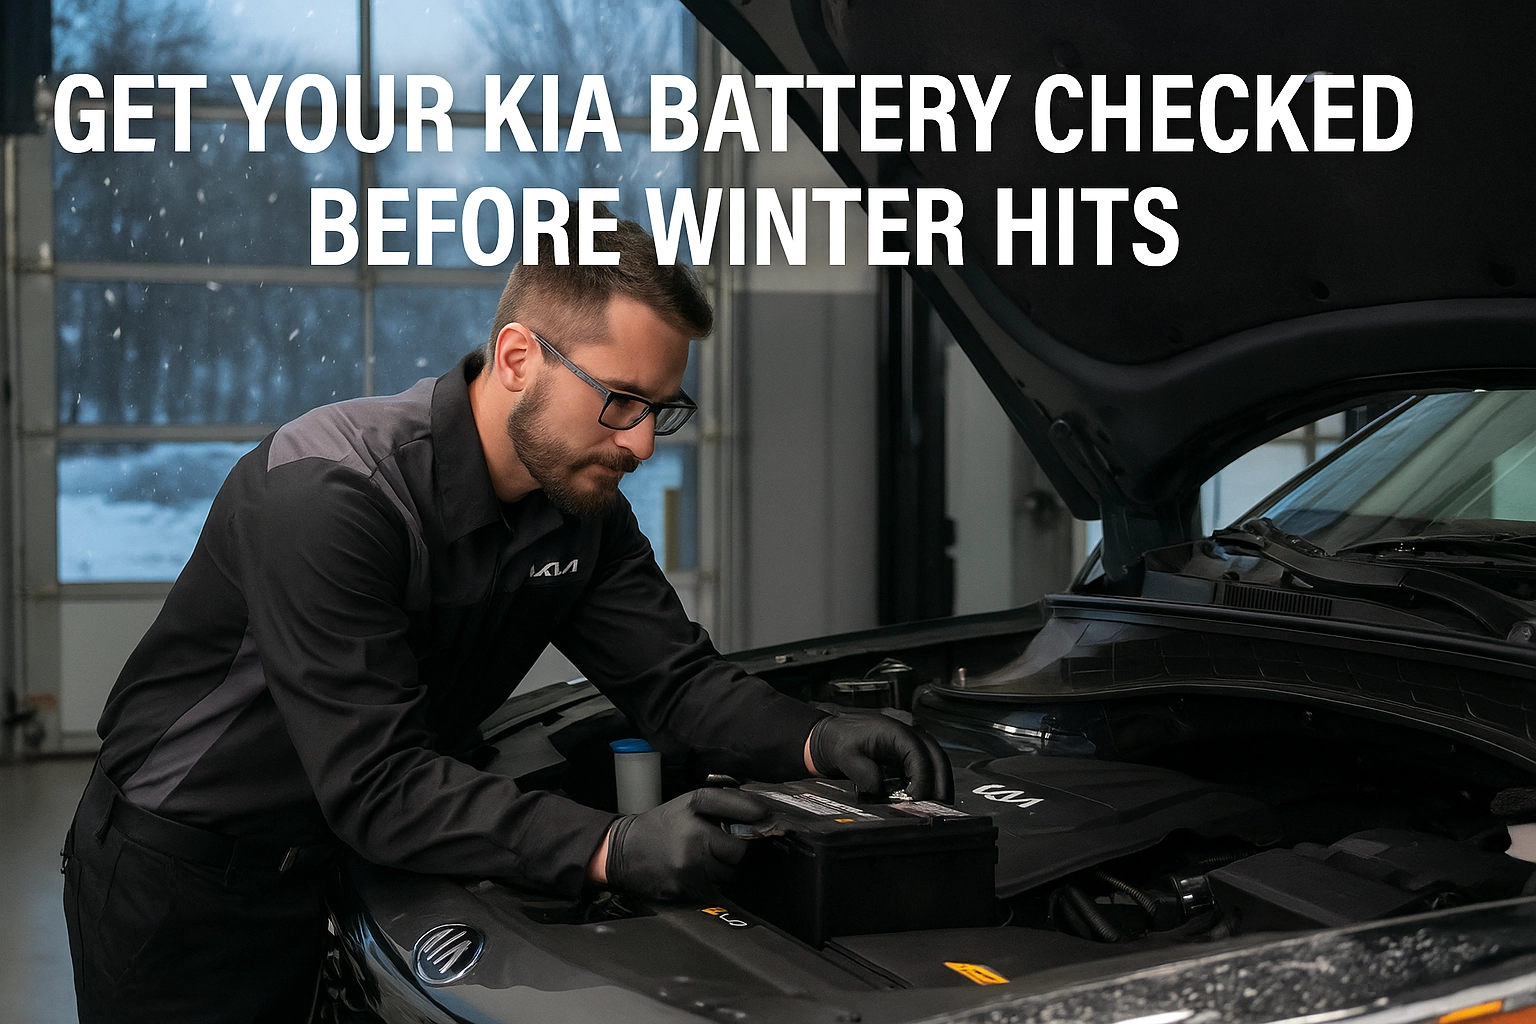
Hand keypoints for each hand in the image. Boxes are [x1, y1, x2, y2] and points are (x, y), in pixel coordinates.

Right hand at [601, 789, 768, 900]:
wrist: (622, 852)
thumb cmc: (660, 824)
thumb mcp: (687, 803)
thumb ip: (723, 805)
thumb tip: (760, 813)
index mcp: (694, 812)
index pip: (737, 814)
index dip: (754, 819)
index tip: (766, 819)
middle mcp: (693, 839)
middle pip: (737, 853)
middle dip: (733, 850)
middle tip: (720, 845)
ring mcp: (689, 868)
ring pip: (728, 873)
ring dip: (722, 868)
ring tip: (704, 858)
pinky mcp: (685, 889)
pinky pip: (713, 888)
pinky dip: (710, 882)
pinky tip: (694, 872)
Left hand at [805, 713, 953, 801]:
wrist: (832, 737)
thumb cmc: (839, 741)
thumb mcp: (846, 757)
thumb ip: (864, 773)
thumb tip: (880, 789)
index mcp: (896, 733)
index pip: (919, 756)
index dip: (922, 779)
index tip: (917, 800)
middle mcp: (909, 736)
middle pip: (937, 758)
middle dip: (942, 784)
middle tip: (940, 807)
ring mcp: (910, 746)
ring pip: (936, 763)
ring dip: (939, 784)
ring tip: (938, 807)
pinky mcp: (907, 757)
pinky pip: (925, 769)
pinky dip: (930, 784)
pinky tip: (926, 801)